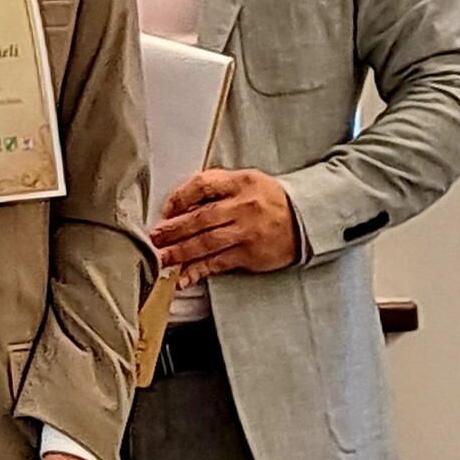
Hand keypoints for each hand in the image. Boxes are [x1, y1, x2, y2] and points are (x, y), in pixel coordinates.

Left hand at [151, 167, 297, 288]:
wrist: (305, 218)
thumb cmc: (269, 199)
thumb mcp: (246, 181)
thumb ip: (216, 188)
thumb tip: (181, 206)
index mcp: (240, 183)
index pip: (203, 185)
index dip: (180, 197)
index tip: (166, 209)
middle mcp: (243, 206)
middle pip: (200, 218)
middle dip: (173, 229)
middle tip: (154, 238)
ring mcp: (247, 232)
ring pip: (206, 243)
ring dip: (180, 252)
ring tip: (161, 258)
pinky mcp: (249, 254)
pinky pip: (218, 263)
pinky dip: (198, 271)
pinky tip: (183, 278)